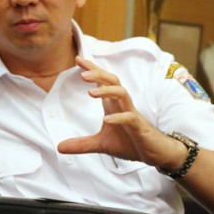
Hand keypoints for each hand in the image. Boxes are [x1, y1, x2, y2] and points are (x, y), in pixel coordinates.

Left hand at [57, 57, 185, 169]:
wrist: (154, 154)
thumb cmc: (130, 143)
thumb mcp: (101, 145)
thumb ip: (81, 144)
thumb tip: (60, 147)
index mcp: (113, 105)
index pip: (103, 81)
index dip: (92, 69)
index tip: (78, 60)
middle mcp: (122, 105)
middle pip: (112, 81)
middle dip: (98, 74)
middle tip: (82, 74)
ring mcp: (132, 114)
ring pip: (122, 93)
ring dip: (107, 90)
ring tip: (90, 92)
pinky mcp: (139, 126)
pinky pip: (130, 117)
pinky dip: (118, 117)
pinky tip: (107, 120)